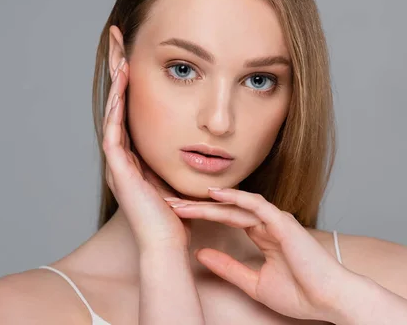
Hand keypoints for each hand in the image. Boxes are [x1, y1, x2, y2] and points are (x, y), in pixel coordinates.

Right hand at [102, 57, 189, 251]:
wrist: (167, 244)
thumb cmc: (176, 216)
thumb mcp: (176, 177)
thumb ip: (175, 159)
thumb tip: (193, 142)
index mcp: (133, 157)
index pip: (129, 112)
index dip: (129, 86)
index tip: (132, 58)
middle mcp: (121, 156)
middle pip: (116, 107)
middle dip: (117, 75)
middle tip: (117, 45)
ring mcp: (117, 163)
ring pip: (111, 115)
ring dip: (115, 86)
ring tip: (119, 57)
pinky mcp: (118, 170)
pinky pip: (113, 133)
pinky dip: (116, 109)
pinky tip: (121, 88)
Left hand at [165, 188, 351, 321]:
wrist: (331, 302)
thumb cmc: (300, 295)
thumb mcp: (254, 283)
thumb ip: (228, 267)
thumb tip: (199, 254)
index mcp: (262, 234)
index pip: (224, 218)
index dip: (199, 216)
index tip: (175, 215)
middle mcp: (267, 223)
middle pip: (224, 209)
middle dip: (195, 206)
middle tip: (167, 203)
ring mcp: (276, 220)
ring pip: (234, 205)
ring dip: (206, 203)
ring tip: (180, 202)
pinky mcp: (283, 223)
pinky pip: (256, 205)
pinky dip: (235, 198)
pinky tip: (214, 195)